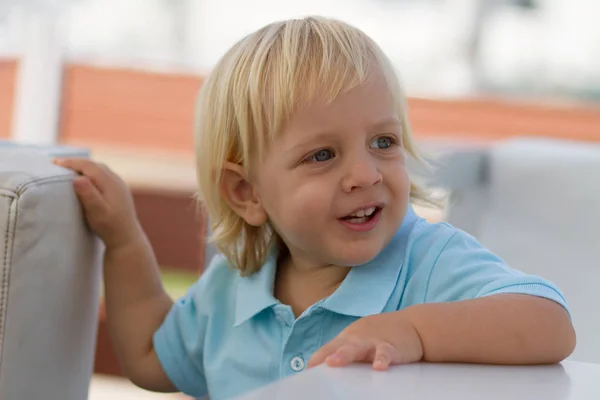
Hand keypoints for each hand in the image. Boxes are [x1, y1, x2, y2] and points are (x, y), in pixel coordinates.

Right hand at [53, 158, 142, 250]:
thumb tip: (78, 178)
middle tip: (57, 164)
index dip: (71, 162)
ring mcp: (119, 185)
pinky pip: (104, 176)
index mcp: (110, 183)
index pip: (89, 166)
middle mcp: (116, 180)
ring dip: (84, 167)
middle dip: (76, 163)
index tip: (55, 163)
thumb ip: (88, 195)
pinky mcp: (119, 191)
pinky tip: (85, 179)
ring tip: (68, 170)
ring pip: (100, 169)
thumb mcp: (97, 212)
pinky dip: (91, 173)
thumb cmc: (110, 227)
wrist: (126, 238)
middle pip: (94, 165)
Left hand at [307, 311, 422, 369]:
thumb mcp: (359, 340)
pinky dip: (382, 359)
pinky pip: (385, 353)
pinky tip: (379, 367)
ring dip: (345, 354)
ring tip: (334, 361)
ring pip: (357, 348)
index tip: (306, 371)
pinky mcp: (391, 347)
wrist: (414, 325)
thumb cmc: (381, 335)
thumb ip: (343, 351)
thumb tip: (323, 367)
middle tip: (314, 365)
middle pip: (339, 346)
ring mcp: (373, 342)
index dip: (316, 358)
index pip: (328, 348)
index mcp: (348, 339)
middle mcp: (357, 339)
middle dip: (326, 355)